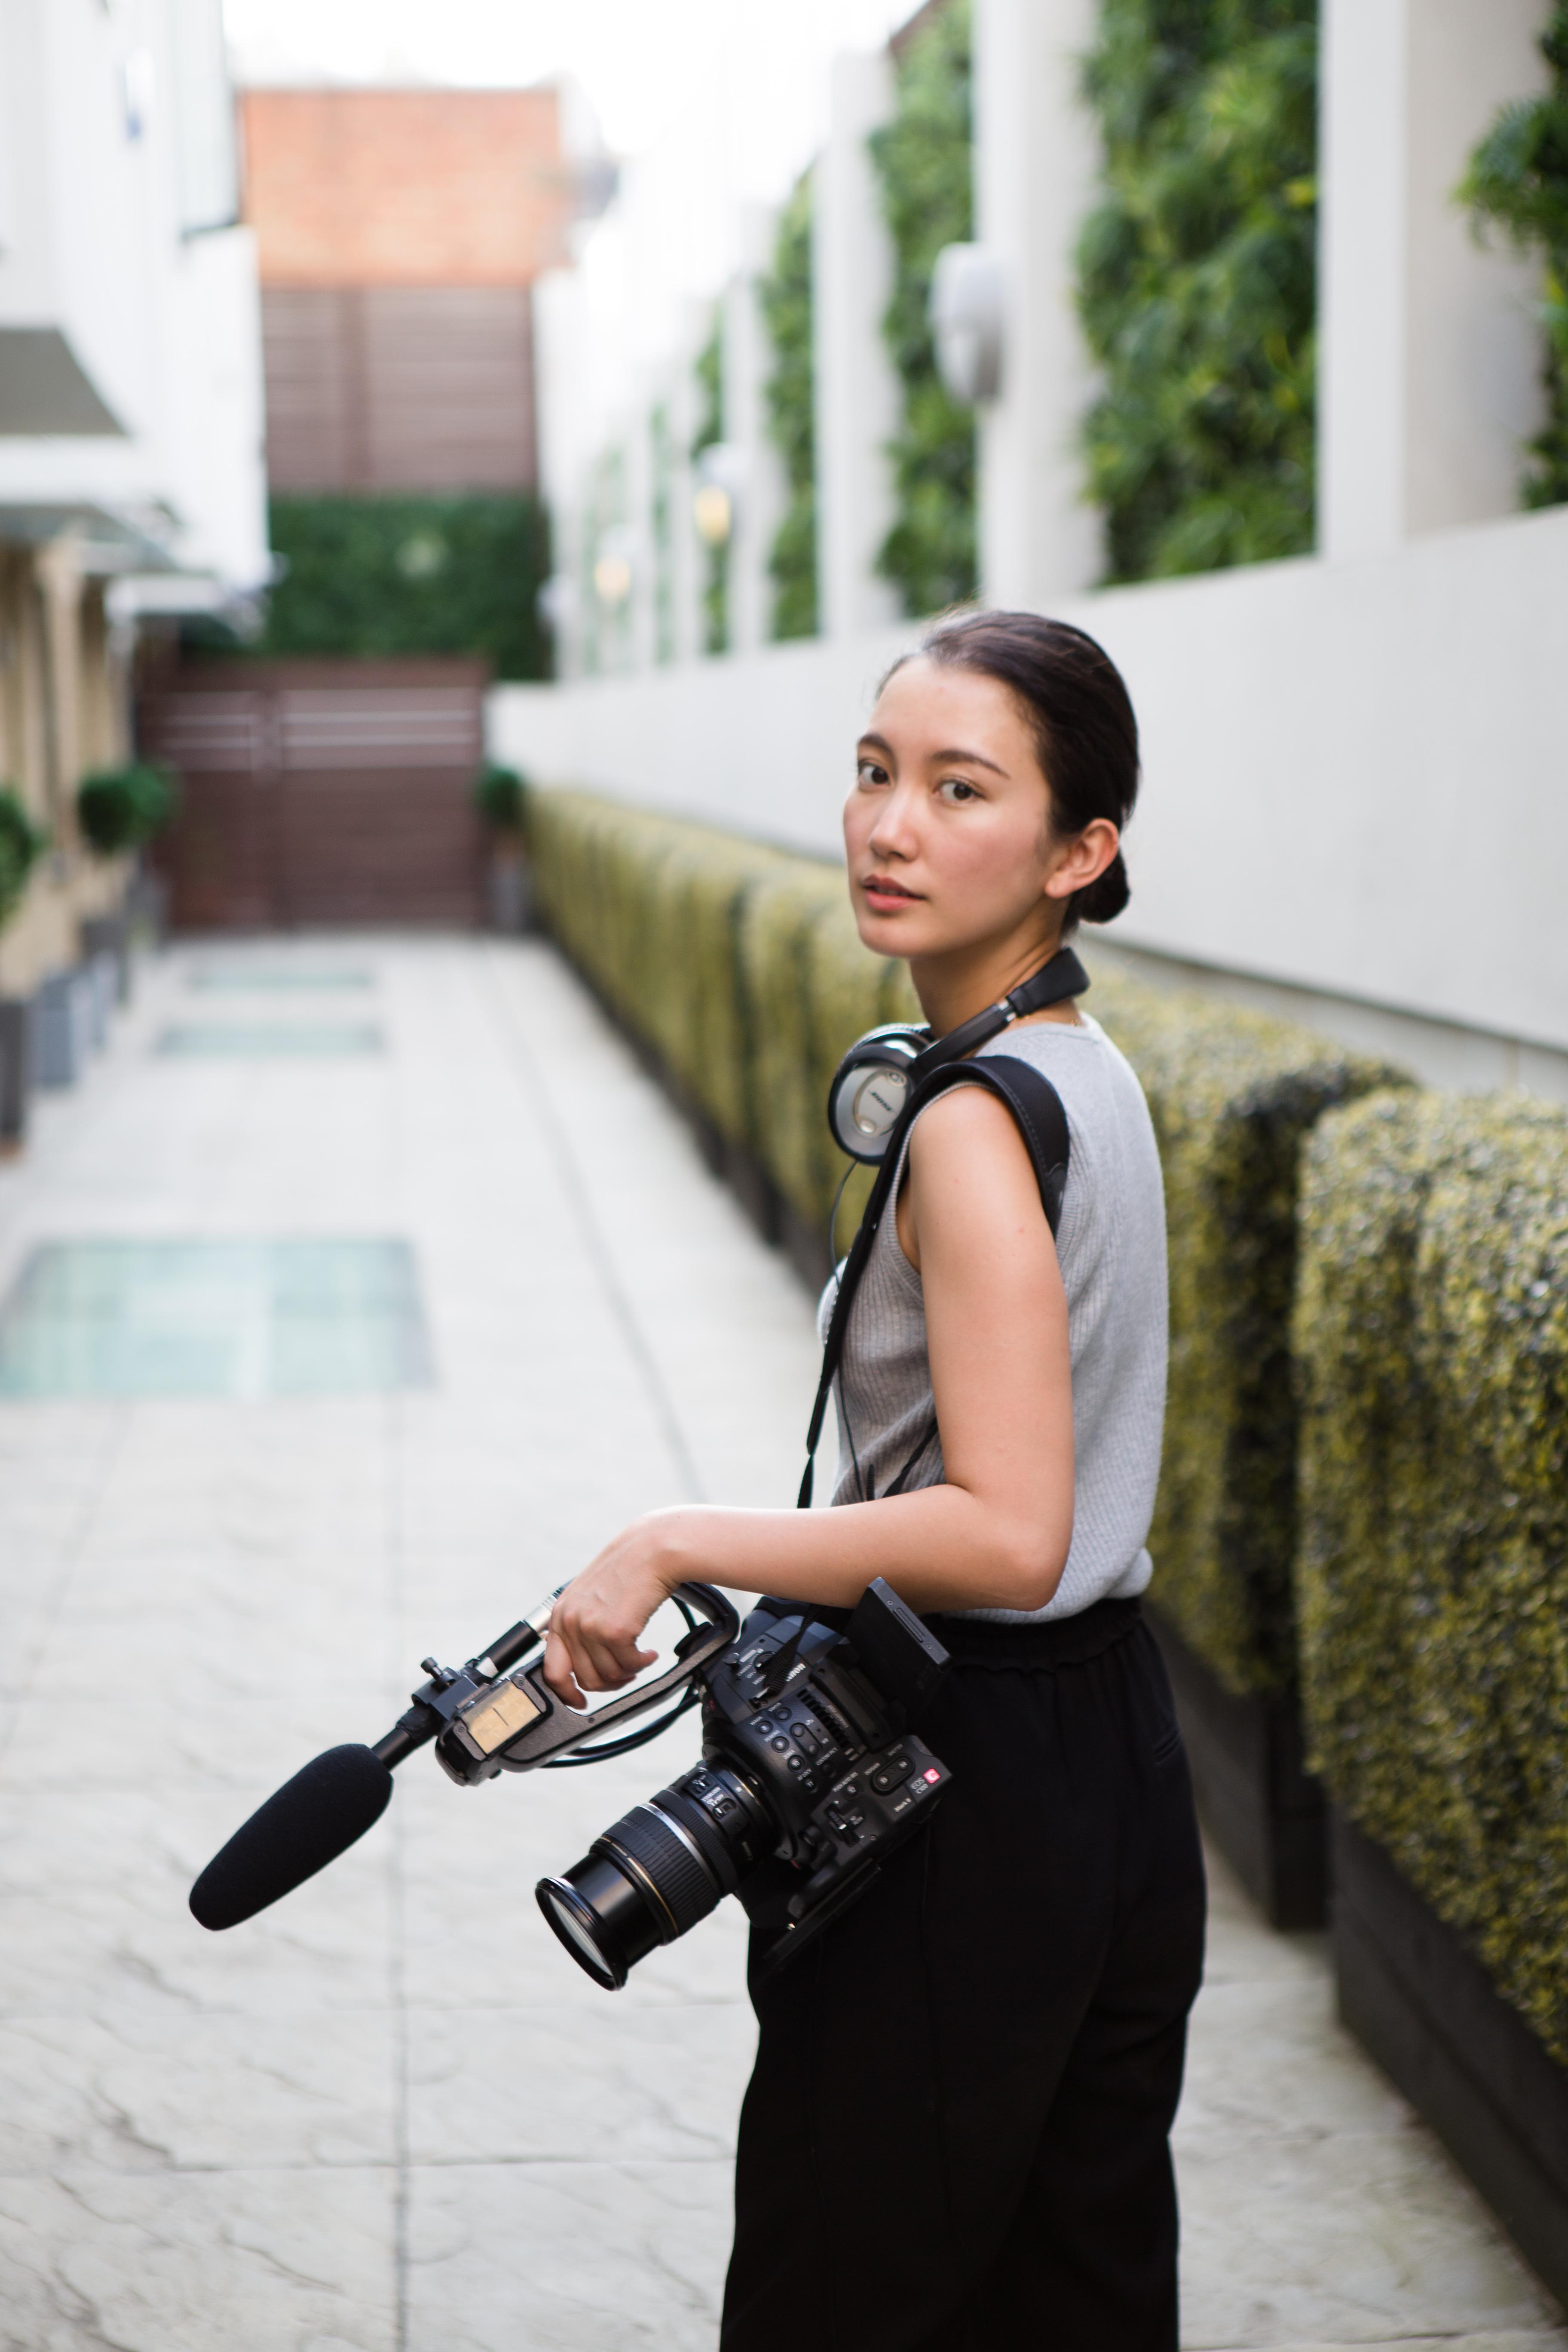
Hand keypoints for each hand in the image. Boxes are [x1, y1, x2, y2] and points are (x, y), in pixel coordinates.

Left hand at [543, 1513, 687, 1706]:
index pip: (552, 1671)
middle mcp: (570, 1622)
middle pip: (586, 1679)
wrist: (652, 1550)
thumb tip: (583, 1669)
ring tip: (640, 1657)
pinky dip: (642, 1663)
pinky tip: (649, 1652)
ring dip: (629, 1672)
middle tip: (626, 1674)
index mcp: (559, 1615)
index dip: (566, 1694)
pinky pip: (629, 1666)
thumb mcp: (590, 1598)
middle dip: (609, 1682)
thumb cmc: (627, 1571)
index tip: (580, 1702)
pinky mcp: (615, 1631)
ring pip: (609, 1675)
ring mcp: (590, 1627)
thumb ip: (580, 1629)